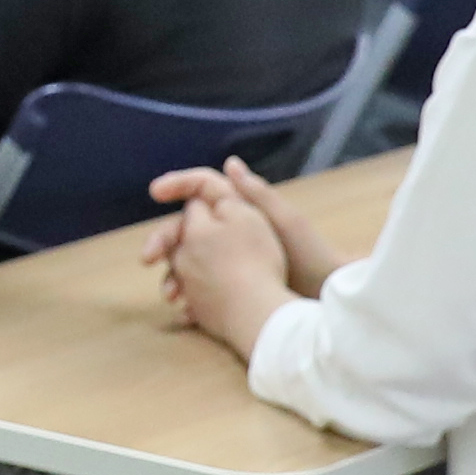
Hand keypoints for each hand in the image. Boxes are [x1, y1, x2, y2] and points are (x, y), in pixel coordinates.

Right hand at [144, 158, 321, 342]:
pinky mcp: (232, 288)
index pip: (202, 194)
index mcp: (242, 214)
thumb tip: (229, 164)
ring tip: (170, 295)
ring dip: (173, 276)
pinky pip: (201, 289)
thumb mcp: (285, 222)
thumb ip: (256, 195)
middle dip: (164, 243)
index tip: (155, 192)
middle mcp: (232, 236)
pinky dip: (189, 297)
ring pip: (188, 264)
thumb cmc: (311, 257)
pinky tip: (183, 310)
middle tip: (146, 258)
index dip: (178, 188)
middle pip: (186, 232)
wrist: (328, 297)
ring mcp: (230, 263)